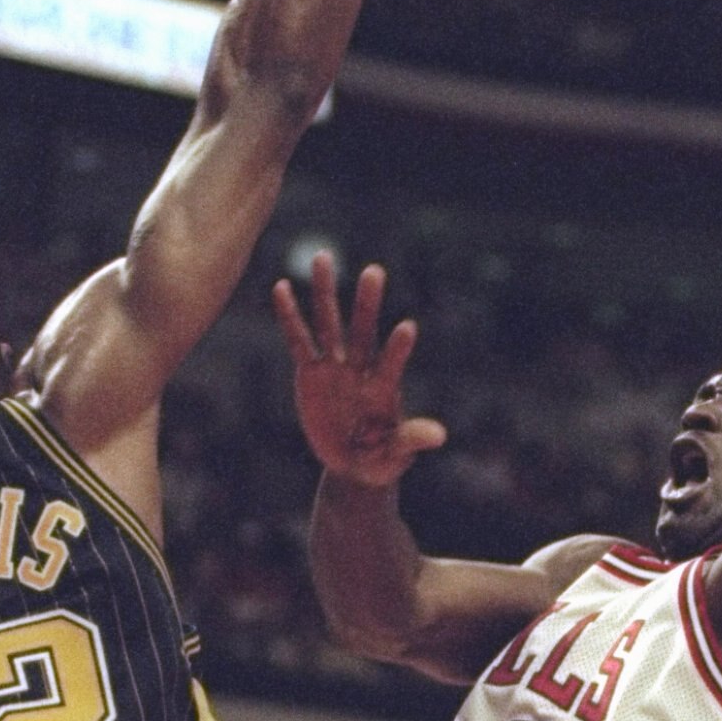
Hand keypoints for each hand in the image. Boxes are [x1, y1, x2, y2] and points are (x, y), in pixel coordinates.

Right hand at [272, 252, 448, 486]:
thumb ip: (411, 440)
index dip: (398, 350)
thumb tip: (440, 436)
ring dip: (325, 292)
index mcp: (383, 390)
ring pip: (329, 324)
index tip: (408, 328)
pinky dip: (290, 316)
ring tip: (323, 256)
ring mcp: (335, 367)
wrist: (354, 464)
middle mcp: (360, 370)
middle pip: (363, 332)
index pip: (391, 366)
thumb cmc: (381, 459)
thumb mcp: (395, 455)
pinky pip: (299, 340)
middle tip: (375, 271)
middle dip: (367, 304)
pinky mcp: (311, 372)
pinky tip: (281, 287)